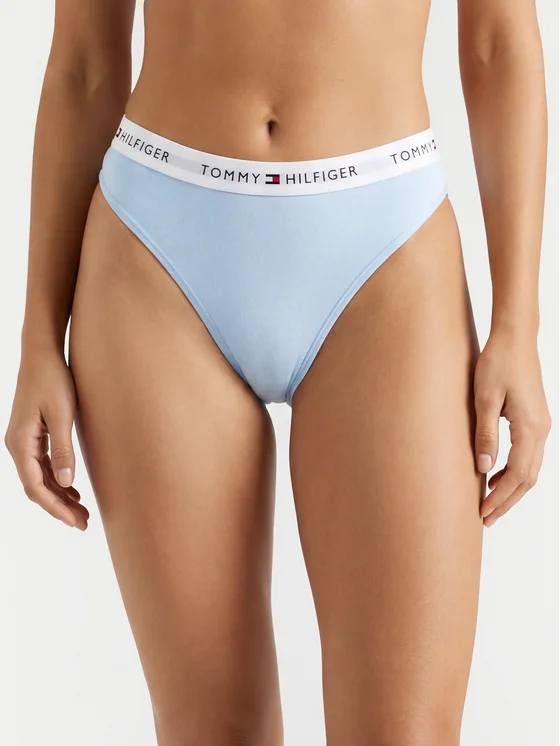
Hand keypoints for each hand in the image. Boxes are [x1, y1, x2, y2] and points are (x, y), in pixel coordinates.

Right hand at [5, 350, 88, 529]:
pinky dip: (56, 480)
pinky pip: (42, 466)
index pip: (34, 486)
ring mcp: (24, 440)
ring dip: (59, 496)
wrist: (42, 354)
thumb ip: (63, 449)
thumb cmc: (53, 379)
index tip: (74, 521)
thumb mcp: (62, 414)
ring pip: (39, 478)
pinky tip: (72, 490)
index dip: (54, 507)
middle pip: (36, 487)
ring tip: (81, 512)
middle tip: (84, 523)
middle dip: (59, 508)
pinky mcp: (33, 434)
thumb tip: (65, 483)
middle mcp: (17, 445)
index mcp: (20, 442)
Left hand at [474, 331, 550, 526]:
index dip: (500, 497)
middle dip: (507, 500)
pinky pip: (529, 455)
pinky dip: (514, 471)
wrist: (515, 338)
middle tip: (486, 518)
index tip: (483, 512)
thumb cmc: (498, 363)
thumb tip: (484, 469)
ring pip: (531, 469)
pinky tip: (495, 474)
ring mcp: (541, 425)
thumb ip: (486, 435)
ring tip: (489, 502)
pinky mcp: (536, 419)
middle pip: (529, 478)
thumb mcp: (484, 399)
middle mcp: (542, 430)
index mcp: (531, 428)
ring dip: (511, 488)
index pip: (518, 475)